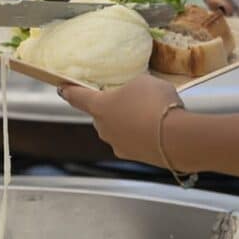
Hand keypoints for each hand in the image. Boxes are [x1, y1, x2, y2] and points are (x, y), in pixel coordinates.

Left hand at [60, 74, 183, 166]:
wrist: (177, 138)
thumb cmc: (155, 104)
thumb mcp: (143, 81)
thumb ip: (131, 85)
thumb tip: (133, 91)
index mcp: (100, 106)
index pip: (77, 97)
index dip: (69, 90)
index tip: (62, 88)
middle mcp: (103, 128)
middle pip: (101, 114)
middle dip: (112, 106)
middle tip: (131, 97)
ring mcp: (118, 145)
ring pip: (118, 128)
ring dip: (128, 121)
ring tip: (151, 113)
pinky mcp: (134, 157)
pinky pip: (133, 140)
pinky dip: (141, 134)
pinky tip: (157, 127)